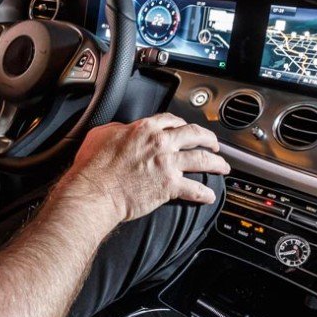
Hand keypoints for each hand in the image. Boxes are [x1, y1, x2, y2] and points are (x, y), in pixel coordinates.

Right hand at [62, 113, 228, 222]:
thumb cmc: (94, 166)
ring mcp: (168, 164)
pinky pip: (195, 189)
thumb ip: (118, 128)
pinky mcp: (170, 186)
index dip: (181, 123)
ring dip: (216, 163)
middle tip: (214, 143)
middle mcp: (161, 143)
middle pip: (194, 134)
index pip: (171, 120)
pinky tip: (209, 196)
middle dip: (208, 138)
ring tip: (222, 167)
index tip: (185, 127)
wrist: (96, 191)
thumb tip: (123, 130)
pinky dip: (205, 194)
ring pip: (201, 159)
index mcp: (145, 128)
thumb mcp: (101, 134)